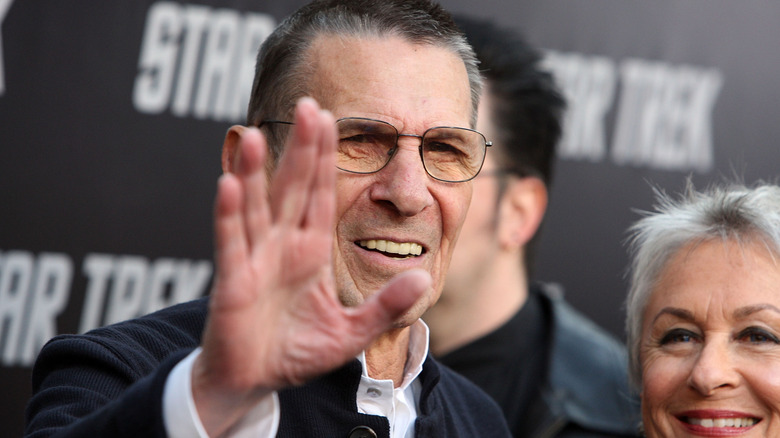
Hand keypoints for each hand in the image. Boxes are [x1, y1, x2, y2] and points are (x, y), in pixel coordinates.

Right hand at [192, 98, 429, 434]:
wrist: (254, 381)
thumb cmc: (295, 352)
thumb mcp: (351, 332)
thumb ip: (386, 306)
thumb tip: (423, 279)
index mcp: (309, 252)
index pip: (319, 195)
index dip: (324, 159)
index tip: (331, 120)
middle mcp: (281, 247)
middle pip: (291, 188)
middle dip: (301, 149)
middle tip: (308, 105)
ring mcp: (255, 260)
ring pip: (255, 206)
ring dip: (255, 172)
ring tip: (259, 136)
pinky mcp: (232, 281)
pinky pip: (230, 242)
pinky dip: (228, 214)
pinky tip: (229, 184)